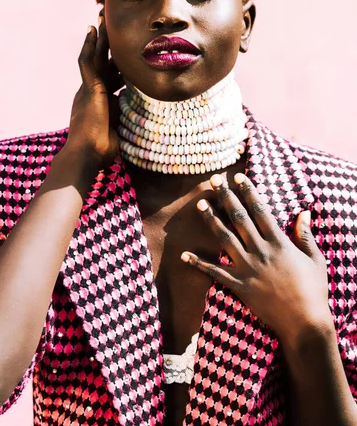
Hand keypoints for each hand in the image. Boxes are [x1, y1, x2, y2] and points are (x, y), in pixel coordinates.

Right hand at [64, 19, 123, 166]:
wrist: (86, 156)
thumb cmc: (103, 151)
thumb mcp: (122, 131)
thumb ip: (130, 119)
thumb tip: (148, 115)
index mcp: (99, 103)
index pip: (111, 79)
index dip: (120, 66)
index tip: (130, 56)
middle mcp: (91, 93)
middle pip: (102, 64)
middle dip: (108, 47)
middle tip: (113, 29)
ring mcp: (88, 89)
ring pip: (94, 58)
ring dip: (99, 39)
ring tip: (102, 20)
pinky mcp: (88, 89)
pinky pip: (87, 62)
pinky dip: (89, 46)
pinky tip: (92, 31)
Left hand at [181, 173, 332, 344]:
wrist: (305, 323)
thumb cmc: (313, 290)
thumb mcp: (316, 259)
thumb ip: (306, 235)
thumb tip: (303, 213)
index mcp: (279, 243)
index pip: (260, 211)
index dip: (248, 192)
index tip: (238, 178)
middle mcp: (261, 251)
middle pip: (239, 219)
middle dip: (226, 198)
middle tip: (214, 181)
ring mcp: (248, 268)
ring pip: (225, 239)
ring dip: (211, 221)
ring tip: (200, 204)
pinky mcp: (239, 286)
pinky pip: (216, 273)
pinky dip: (199, 264)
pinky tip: (184, 255)